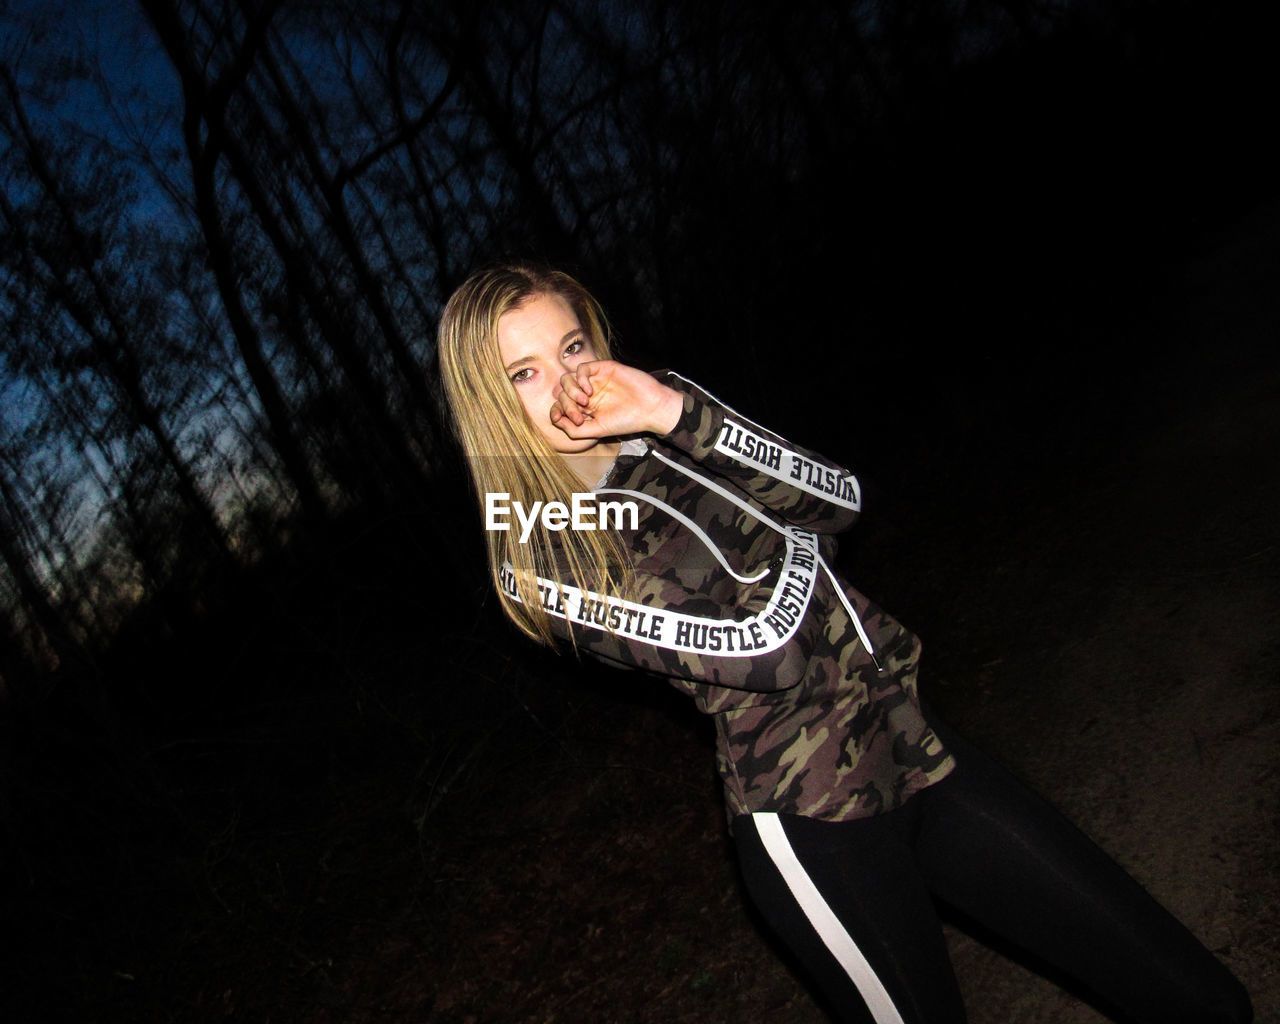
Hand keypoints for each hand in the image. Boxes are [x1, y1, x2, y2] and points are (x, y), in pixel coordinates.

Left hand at [550, 361, 683, 438]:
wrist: (650, 408)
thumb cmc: (626, 421)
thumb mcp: (597, 431)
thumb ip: (575, 430)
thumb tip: (556, 421)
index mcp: (585, 409)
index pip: (560, 406)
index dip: (555, 411)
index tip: (559, 418)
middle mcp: (587, 393)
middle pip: (561, 393)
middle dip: (566, 405)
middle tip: (580, 416)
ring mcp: (594, 380)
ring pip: (567, 379)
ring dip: (570, 392)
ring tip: (584, 402)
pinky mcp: (603, 368)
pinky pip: (581, 368)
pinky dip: (580, 379)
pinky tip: (589, 391)